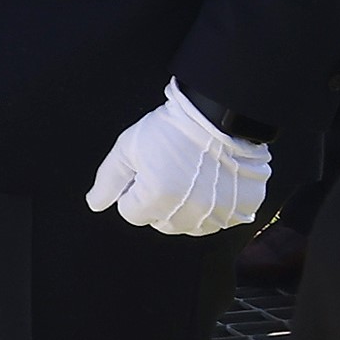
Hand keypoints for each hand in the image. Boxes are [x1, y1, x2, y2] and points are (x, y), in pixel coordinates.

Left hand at [84, 85, 269, 234]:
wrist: (220, 114)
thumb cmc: (172, 128)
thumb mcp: (127, 148)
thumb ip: (108, 181)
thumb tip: (95, 204)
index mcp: (157, 199)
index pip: (130, 213)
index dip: (132, 191)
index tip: (145, 171)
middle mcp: (190, 213)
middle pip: (159, 222)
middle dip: (156, 202)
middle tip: (167, 171)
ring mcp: (220, 213)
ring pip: (189, 225)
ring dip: (185, 208)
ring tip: (190, 176)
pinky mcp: (244, 207)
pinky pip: (222, 219)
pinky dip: (216, 206)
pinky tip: (213, 182)